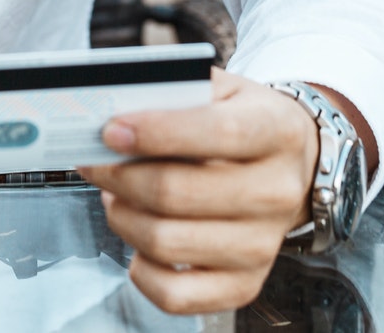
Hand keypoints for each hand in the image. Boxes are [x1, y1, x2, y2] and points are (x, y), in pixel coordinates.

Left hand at [78, 70, 352, 314]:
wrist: (289, 164)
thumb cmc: (242, 121)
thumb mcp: (221, 88)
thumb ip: (174, 90)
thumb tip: (112, 106)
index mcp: (276, 132)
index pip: (217, 133)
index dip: (156, 132)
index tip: (110, 130)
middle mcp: (277, 193)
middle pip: (176, 192)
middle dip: (118, 176)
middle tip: (95, 161)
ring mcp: (263, 245)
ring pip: (165, 241)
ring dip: (122, 216)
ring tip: (116, 194)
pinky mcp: (244, 284)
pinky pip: (175, 294)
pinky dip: (140, 269)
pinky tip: (138, 235)